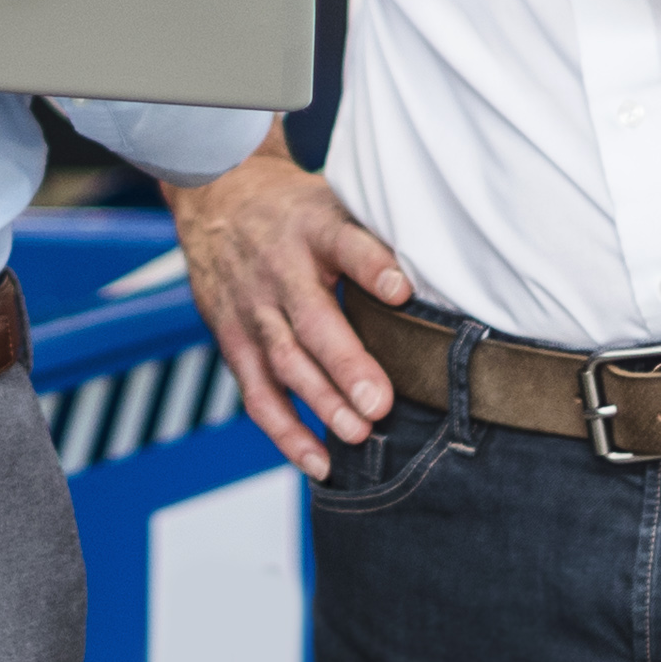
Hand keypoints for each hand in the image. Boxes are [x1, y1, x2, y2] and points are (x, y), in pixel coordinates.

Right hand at [170, 137, 411, 477]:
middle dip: (345, 366)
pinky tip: (318, 461)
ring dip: (320, 403)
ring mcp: (252, 308)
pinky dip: (285, 431)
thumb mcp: (333, 204)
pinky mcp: (232, 340)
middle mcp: (279, 270)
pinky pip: (257, 392)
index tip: (402, 290)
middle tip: (380, 403)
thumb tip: (442, 278)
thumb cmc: (296, 213)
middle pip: (312, 320)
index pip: (344, 244)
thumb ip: (374, 240)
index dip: (372, 267)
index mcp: (313, 229)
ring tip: (358, 433)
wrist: (218, 200)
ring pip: (285, 361)